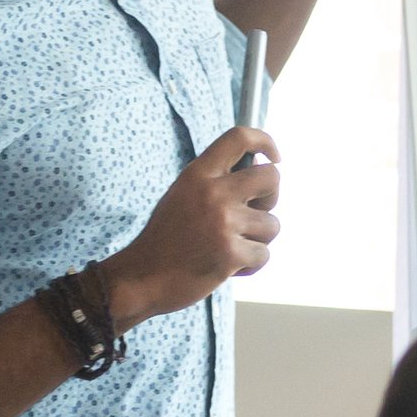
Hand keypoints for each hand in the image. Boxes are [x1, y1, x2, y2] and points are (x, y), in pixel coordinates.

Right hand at [99, 129, 281, 324]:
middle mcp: (212, 193)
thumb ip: (215, 182)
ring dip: (258, 239)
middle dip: (272, 196)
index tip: (275, 157)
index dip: (264, 141)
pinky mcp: (230, 253)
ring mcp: (222, 223)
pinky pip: (264, 254)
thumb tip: (262, 170)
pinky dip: (251, 264)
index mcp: (197, 175)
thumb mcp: (183, 195)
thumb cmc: (166, 239)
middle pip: (272, 178)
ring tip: (230, 247)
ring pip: (272, 224)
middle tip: (255, 212)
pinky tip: (228, 267)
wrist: (141, 278)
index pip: (238, 138)